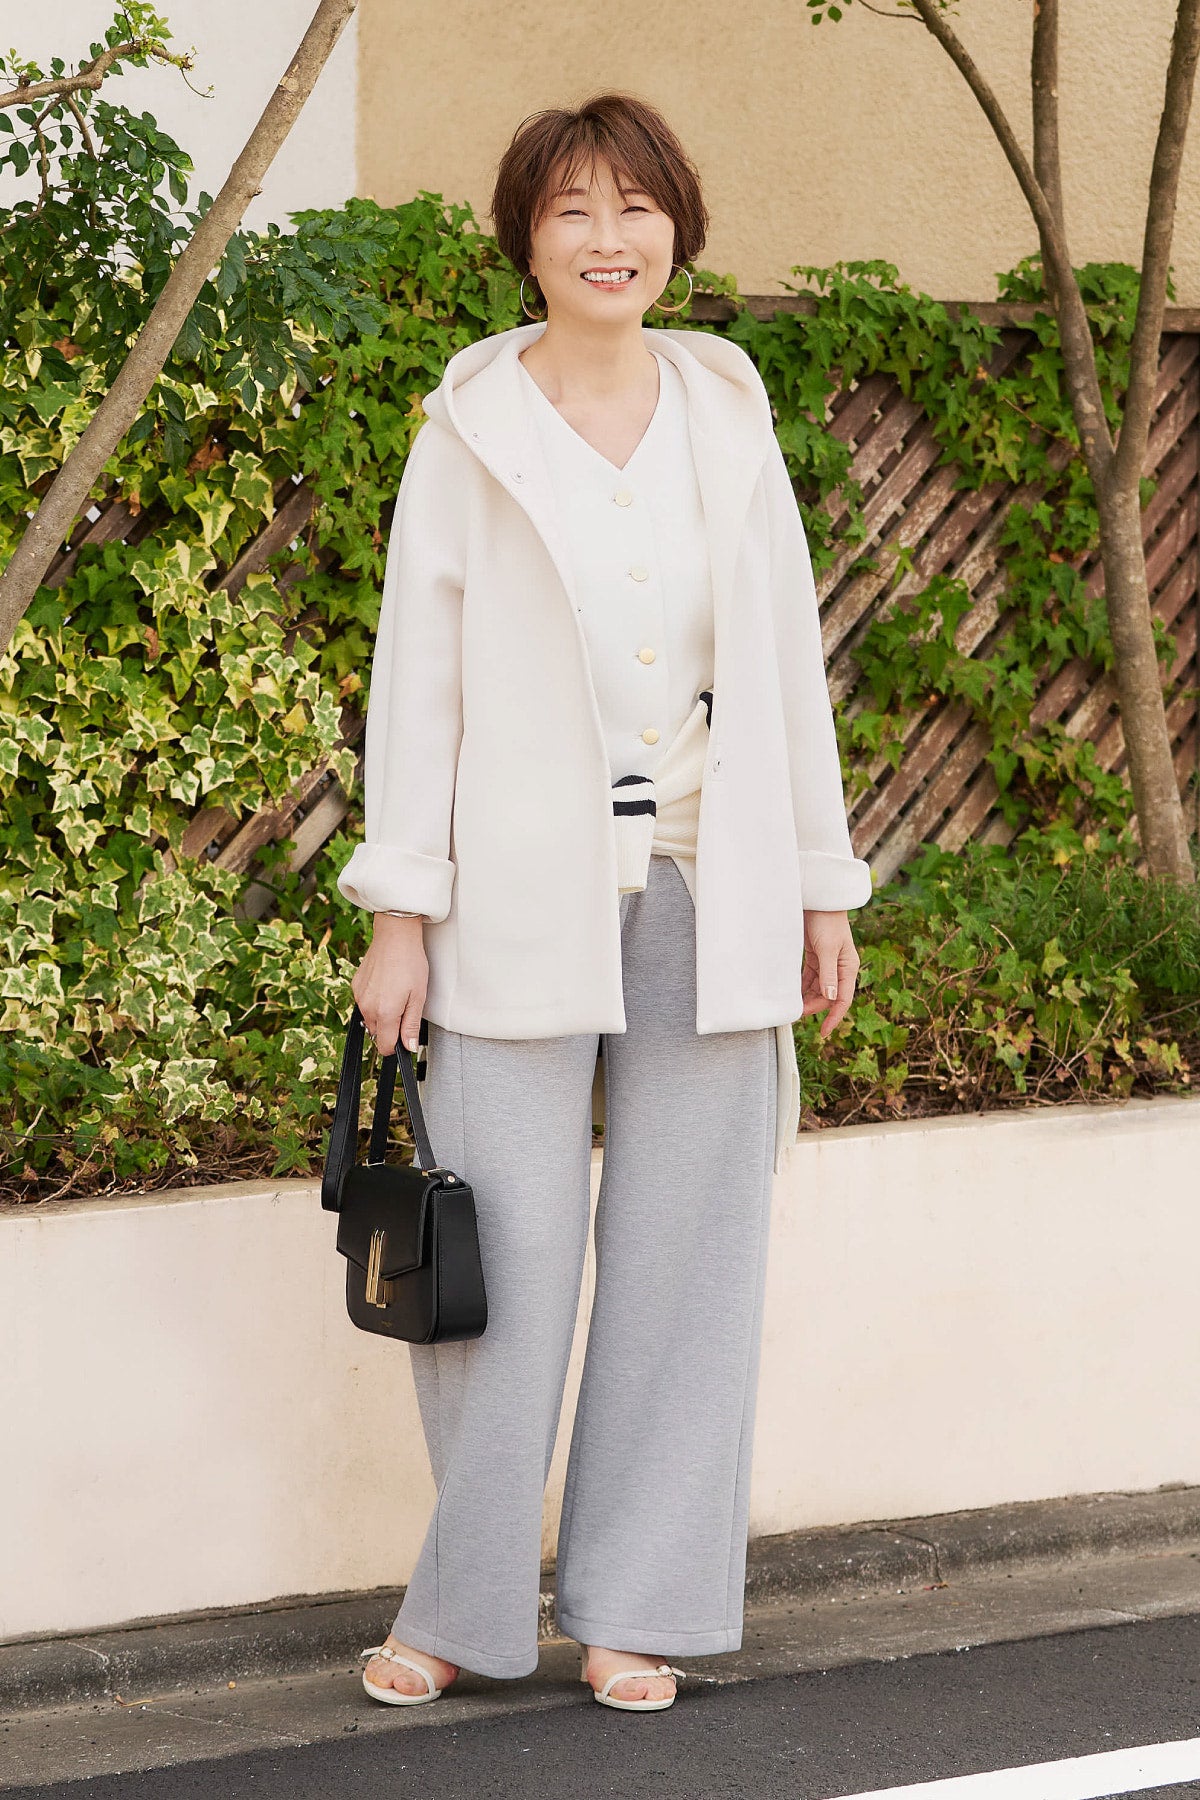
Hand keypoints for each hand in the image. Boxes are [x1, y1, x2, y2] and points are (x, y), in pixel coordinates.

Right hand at [351, 914, 427, 1055]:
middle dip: (390, 1029)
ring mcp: (359, 996)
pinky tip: (385, 986)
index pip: (385, 1047)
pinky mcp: (356, 986)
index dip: (397, 1047)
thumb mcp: (418, 997)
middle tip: (405, 1009)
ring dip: (382, 1015)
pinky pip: (364, 1004)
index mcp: (385, 1013)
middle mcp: (368, 1008)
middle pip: (377, 1034)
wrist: (395, 936)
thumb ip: (411, 1025)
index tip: (406, 1038)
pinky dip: (374, 1001)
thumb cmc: (410, 963)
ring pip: (370, 1019)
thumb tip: (409, 1047)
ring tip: (396, 995)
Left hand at [800, 909, 859, 1041]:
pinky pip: (810, 979)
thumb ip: (827, 974)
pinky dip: (803, 987)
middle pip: (829, 996)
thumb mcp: (827, 949)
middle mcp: (840, 968)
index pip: (843, 999)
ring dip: (807, 998)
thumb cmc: (826, 921)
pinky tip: (793, 994)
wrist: (818, 900)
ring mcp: (828, 963)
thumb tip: (830, 998)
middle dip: (815, 1007)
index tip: (824, 1031)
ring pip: (819, 989)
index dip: (834, 1017)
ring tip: (793, 1006)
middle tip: (797, 1014)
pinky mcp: (816, 958)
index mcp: (848, 967)